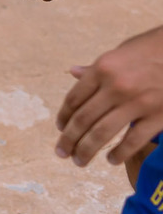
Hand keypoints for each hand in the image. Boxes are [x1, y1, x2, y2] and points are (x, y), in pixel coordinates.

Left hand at [55, 25, 162, 166]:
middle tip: (62, 153)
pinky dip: (119, 153)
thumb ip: (96, 68)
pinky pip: (132, 140)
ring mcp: (138, 102)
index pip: (74, 99)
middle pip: (83, 119)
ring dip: (87, 150)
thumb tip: (73, 72)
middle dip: (69, 139)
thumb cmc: (149, 52)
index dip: (64, 117)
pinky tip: (111, 159)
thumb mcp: (119, 54)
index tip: (60, 129)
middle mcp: (116, 86)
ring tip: (80, 161)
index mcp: (102, 69)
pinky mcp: (158, 116)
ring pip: (102, 133)